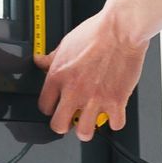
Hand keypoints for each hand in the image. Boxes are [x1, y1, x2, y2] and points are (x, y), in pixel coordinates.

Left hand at [33, 5, 147, 141]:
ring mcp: (95, 98)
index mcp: (59, 76)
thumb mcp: (67, 42)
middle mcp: (75, 90)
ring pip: (84, 133)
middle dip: (64, 125)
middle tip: (70, 118)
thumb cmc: (97, 32)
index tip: (56, 106)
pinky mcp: (116, 101)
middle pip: (58, 126)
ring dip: (87, 128)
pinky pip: (115, 125)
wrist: (121, 29)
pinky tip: (114, 112)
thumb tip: (40, 60)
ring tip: (90, 119)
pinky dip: (115, 121)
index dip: (49, 108)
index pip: (43, 106)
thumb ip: (52, 57)